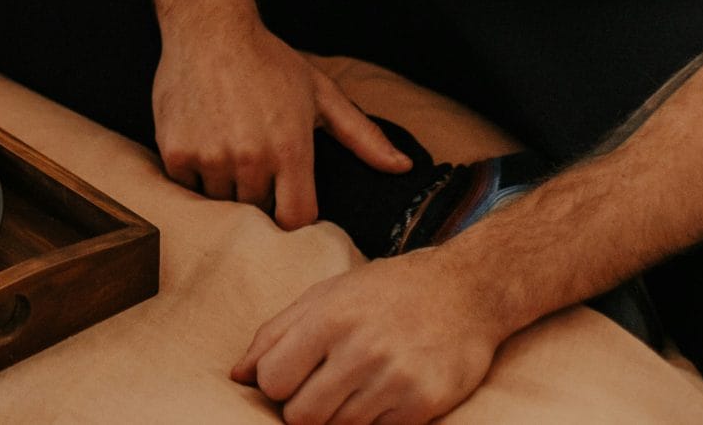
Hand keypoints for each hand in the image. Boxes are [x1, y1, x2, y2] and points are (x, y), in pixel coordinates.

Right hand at [153, 9, 409, 227]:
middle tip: (255, 159)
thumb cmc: (269, 60)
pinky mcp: (176, 151)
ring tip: (228, 146)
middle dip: (259, 193)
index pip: (296, 219)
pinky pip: (187, 185)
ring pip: (219, 201)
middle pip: (256, 211)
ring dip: (224, 184)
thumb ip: (363, 136)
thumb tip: (404, 166)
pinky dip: (193, 171)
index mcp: (291, 150)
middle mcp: (250, 158)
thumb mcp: (321, 93)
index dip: (294, 216)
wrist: (209, 28)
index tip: (289, 201)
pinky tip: (204, 140)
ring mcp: (210, 156)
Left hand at [230, 248, 510, 424]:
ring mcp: (394, 380)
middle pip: (302, 416)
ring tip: (355, 385)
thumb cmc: (384, 291)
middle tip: (321, 388)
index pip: (273, 382)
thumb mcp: (324, 296)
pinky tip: (383, 393)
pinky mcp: (423, 405)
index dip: (277, 384)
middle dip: (303, 409)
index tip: (293, 375)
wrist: (465, 290)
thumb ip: (275, 334)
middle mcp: (360, 350)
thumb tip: (237, 377)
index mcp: (328, 319)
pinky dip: (374, 421)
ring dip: (339, 416)